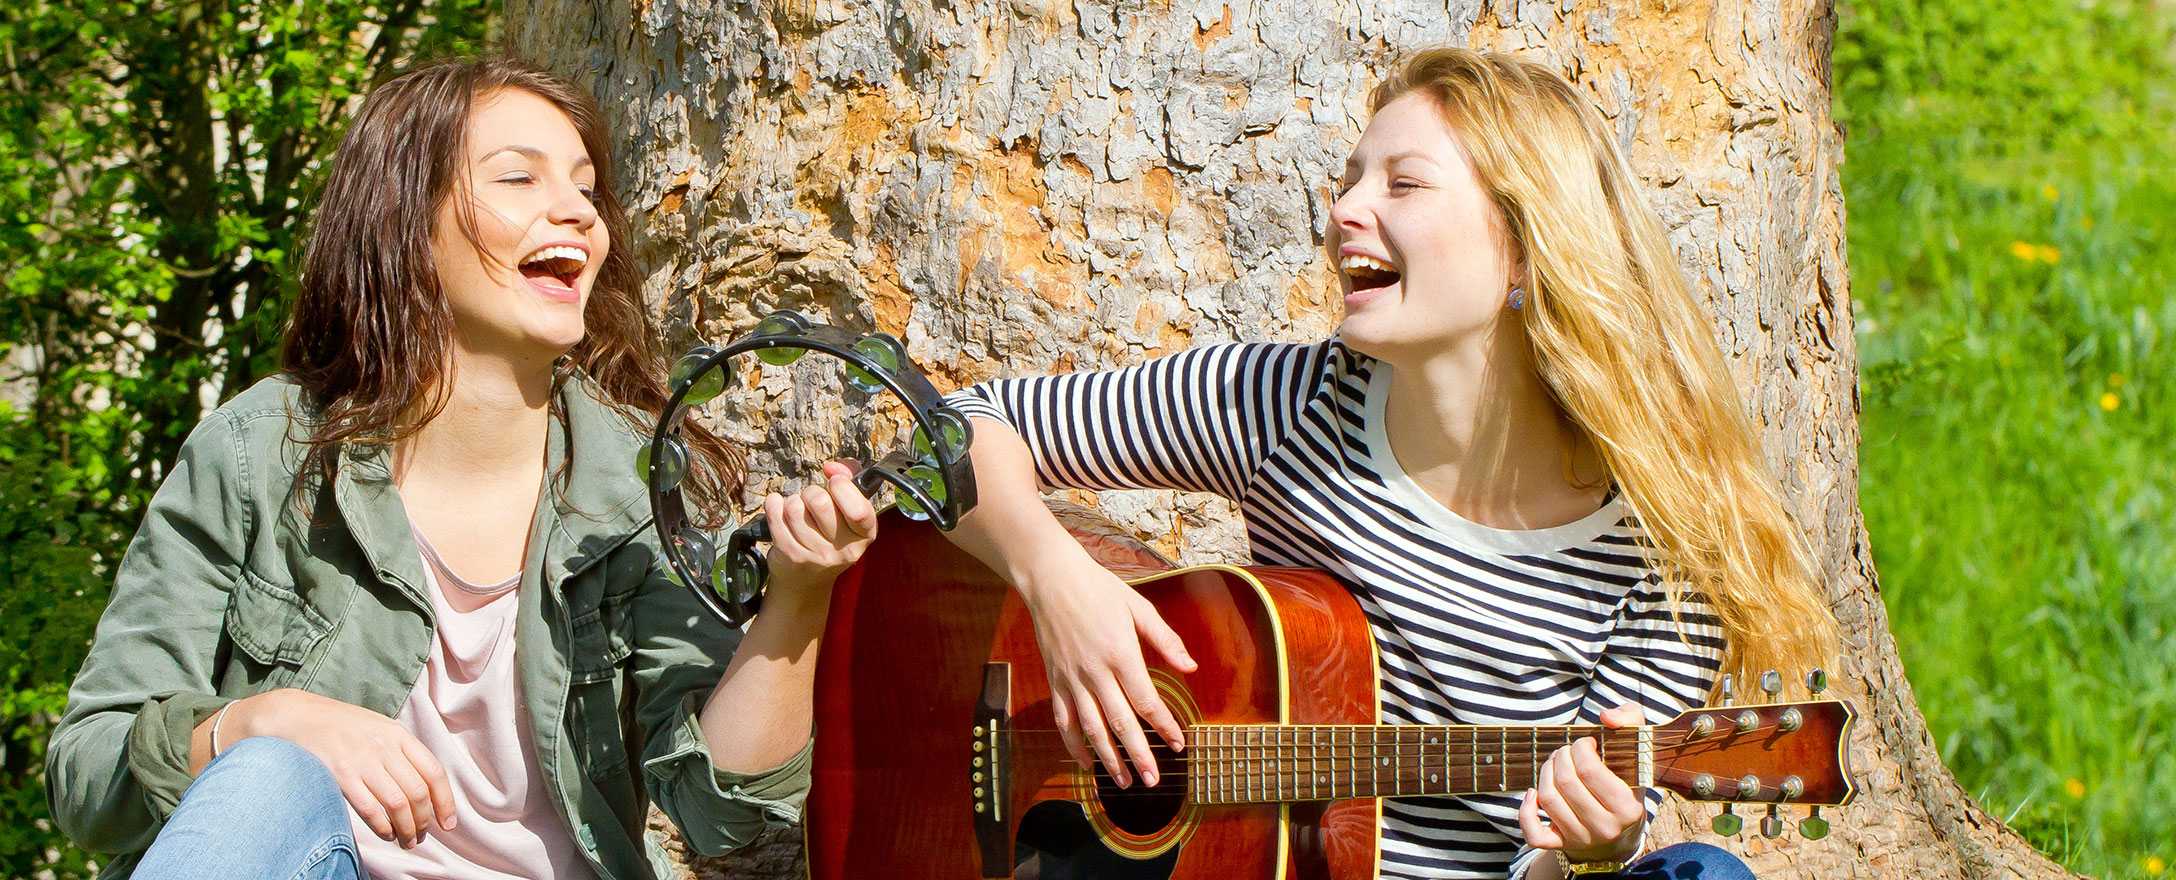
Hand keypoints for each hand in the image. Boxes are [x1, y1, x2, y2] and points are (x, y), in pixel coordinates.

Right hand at [227, 688, 455, 847]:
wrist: (295, 716)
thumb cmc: (339, 726)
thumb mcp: (377, 727)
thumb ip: (400, 751)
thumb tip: (425, 787)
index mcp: (398, 735)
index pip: (434, 772)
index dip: (445, 802)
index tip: (448, 823)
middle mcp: (384, 748)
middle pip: (418, 793)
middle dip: (425, 821)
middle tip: (422, 836)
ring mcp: (362, 761)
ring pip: (397, 804)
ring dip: (406, 829)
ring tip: (407, 841)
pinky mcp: (340, 775)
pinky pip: (370, 809)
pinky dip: (383, 827)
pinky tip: (386, 834)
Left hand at [760, 461, 877, 603]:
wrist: (807, 580)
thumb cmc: (829, 535)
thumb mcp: (847, 511)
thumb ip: (848, 479)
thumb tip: (833, 467)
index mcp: (865, 535)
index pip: (858, 509)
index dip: (843, 487)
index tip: (834, 481)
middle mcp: (845, 549)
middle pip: (820, 502)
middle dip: (811, 493)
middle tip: (811, 501)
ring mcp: (817, 556)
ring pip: (795, 507)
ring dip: (792, 502)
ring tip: (797, 511)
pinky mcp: (792, 556)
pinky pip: (776, 517)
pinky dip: (774, 505)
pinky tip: (778, 508)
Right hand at [1017, 554, 1197, 787]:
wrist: (1051, 579)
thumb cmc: (1098, 589)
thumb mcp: (1138, 606)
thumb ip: (1166, 639)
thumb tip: (1191, 668)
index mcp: (1120, 653)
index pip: (1146, 700)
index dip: (1164, 726)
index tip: (1179, 744)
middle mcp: (1095, 671)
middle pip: (1120, 723)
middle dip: (1139, 755)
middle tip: (1153, 779)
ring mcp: (1072, 679)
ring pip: (1091, 728)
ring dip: (1108, 759)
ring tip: (1125, 781)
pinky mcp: (1055, 680)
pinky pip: (1064, 720)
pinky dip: (1074, 745)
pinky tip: (1087, 763)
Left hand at [1518, 703, 1646, 862]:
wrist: (1622, 831)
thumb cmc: (1626, 782)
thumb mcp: (1638, 750)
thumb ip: (1631, 720)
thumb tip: (1606, 717)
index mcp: (1627, 808)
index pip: (1590, 770)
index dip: (1580, 748)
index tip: (1586, 743)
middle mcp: (1605, 828)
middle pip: (1566, 782)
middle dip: (1561, 756)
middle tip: (1567, 751)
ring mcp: (1582, 839)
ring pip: (1548, 799)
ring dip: (1545, 773)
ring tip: (1555, 764)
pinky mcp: (1562, 845)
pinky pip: (1534, 834)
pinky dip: (1526, 812)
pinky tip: (1533, 794)